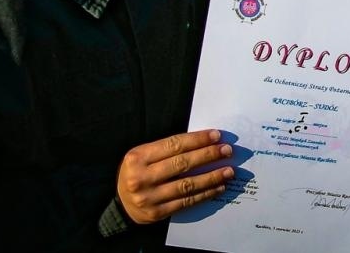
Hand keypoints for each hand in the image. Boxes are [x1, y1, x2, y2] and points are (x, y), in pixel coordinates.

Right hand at [116, 130, 234, 223]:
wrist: (121, 204)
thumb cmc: (137, 172)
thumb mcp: (143, 155)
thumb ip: (167, 149)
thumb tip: (203, 142)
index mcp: (138, 157)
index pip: (174, 145)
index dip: (197, 140)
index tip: (216, 136)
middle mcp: (141, 177)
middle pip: (182, 164)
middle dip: (208, 156)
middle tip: (227, 150)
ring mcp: (149, 197)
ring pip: (187, 184)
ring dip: (212, 177)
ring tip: (229, 170)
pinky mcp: (157, 213)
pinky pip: (186, 201)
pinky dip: (205, 194)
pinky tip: (218, 187)